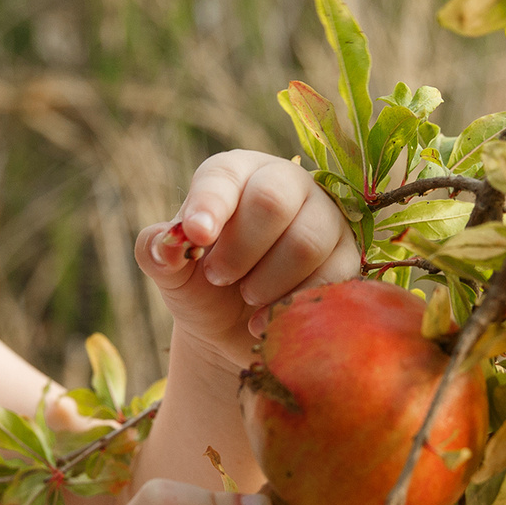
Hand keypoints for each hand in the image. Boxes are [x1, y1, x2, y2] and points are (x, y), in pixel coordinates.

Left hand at [137, 149, 361, 367]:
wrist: (236, 331)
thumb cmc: (202, 287)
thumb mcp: (171, 272)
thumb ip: (158, 251)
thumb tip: (168, 242)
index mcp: (236, 173)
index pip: (224, 175)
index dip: (210, 204)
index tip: (196, 236)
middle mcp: (285, 183)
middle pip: (272, 200)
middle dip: (239, 249)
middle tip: (218, 278)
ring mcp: (323, 217)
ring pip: (306, 241)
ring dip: (267, 281)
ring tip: (247, 296)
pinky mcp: (347, 256)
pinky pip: (331, 277)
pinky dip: (292, 304)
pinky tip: (265, 319)